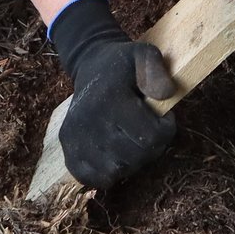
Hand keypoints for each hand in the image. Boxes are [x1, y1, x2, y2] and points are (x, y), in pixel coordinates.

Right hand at [50, 0, 176, 189]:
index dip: (165, 129)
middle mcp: (87, 122)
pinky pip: (97, 180)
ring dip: (132, 160)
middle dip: (151, 146)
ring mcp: (75, 142)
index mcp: (108, 98)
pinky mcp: (69, 155)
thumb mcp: (143, 53)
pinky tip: (116, 152)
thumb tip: (166, 94)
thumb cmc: (122, 65)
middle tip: (149, 128)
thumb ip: (157, 69)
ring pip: (117, 172)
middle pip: (135, 158)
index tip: (164, 116)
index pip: (150, 136)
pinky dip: (111, 172)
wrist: (90, 68)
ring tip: (132, 138)